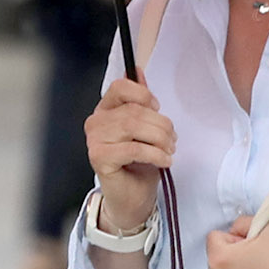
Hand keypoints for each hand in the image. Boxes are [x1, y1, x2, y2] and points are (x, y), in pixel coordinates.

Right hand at [85, 74, 174, 235]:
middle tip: (173, 140)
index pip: (121, 87)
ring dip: (160, 139)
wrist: (132, 197)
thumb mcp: (145, 129)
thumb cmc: (139, 164)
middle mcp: (96, 122)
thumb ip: (141, 102)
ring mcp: (95, 140)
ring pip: (134, 127)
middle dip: (161, 124)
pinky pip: (133, 148)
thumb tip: (138, 70)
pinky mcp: (99, 158)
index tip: (157, 108)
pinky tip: (163, 160)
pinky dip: (155, 154)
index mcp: (106, 110)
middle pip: (134, 110)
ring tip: (169, 150)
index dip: (144, 95)